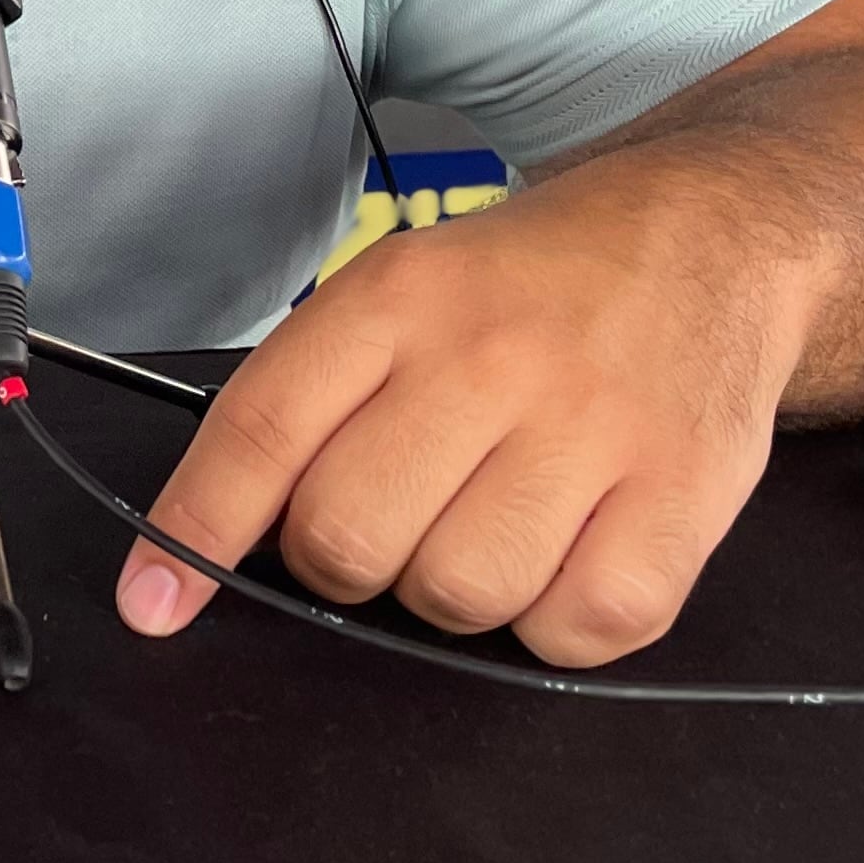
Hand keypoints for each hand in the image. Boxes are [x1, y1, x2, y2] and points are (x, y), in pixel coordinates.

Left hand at [119, 172, 826, 667]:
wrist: (710, 233)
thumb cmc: (531, 287)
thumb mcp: (404, 288)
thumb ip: (312, 396)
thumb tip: (210, 531)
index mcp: (397, 298)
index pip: (259, 430)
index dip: (194, 532)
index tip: (152, 603)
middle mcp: (488, 357)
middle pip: (346, 540)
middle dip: (346, 562)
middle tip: (393, 521)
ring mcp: (591, 426)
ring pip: (456, 596)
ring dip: (456, 592)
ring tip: (491, 522)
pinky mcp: (685, 493)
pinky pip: (577, 630)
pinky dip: (557, 622)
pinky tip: (568, 552)